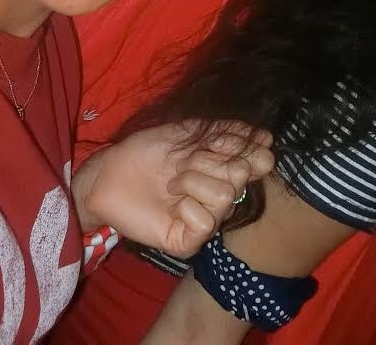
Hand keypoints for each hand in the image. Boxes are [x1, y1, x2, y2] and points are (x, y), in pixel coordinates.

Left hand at [72, 121, 273, 258]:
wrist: (108, 173)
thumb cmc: (146, 150)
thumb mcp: (188, 133)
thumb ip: (225, 132)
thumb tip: (266, 138)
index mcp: (224, 171)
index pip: (259, 161)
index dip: (244, 149)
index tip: (218, 143)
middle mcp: (221, 197)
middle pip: (241, 175)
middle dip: (206, 161)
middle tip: (180, 163)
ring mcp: (206, 220)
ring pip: (224, 196)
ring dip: (192, 180)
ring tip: (171, 181)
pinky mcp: (187, 241)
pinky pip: (205, 222)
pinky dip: (186, 204)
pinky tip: (171, 202)